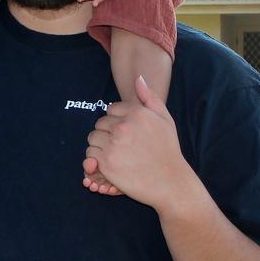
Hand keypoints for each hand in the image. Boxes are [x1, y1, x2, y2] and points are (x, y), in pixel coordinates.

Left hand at [85, 76, 194, 209]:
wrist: (170, 182)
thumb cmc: (168, 150)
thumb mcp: (165, 119)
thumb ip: (150, 97)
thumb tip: (138, 78)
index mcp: (136, 113)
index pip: (110, 109)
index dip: (117, 121)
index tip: (127, 134)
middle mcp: (123, 126)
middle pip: (100, 124)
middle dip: (107, 133)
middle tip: (121, 146)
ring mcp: (113, 144)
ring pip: (93, 138)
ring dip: (100, 146)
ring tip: (116, 155)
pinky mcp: (106, 162)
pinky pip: (90, 155)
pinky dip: (96, 160)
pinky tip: (110, 164)